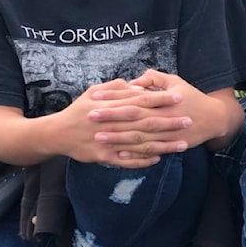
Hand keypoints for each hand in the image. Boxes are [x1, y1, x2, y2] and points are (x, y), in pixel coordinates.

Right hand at [48, 78, 185, 167]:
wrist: (57, 134)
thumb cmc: (78, 110)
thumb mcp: (94, 91)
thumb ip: (116, 87)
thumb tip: (137, 85)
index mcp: (112, 105)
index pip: (141, 100)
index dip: (160, 99)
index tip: (179, 97)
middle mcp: (113, 123)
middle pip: (145, 122)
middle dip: (168, 122)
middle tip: (188, 120)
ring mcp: (109, 141)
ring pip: (140, 144)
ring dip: (162, 145)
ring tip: (182, 144)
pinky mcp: (104, 156)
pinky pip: (126, 160)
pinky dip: (142, 160)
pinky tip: (158, 159)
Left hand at [88, 69, 237, 156]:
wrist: (214, 118)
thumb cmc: (192, 97)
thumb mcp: (176, 82)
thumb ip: (155, 79)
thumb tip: (134, 80)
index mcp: (161, 100)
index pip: (132, 98)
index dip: (113, 98)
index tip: (95, 98)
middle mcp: (162, 116)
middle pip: (132, 117)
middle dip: (110, 117)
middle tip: (89, 117)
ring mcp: (166, 132)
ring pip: (138, 136)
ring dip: (117, 138)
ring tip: (98, 137)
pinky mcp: (169, 145)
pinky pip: (148, 151)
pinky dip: (133, 154)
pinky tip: (117, 154)